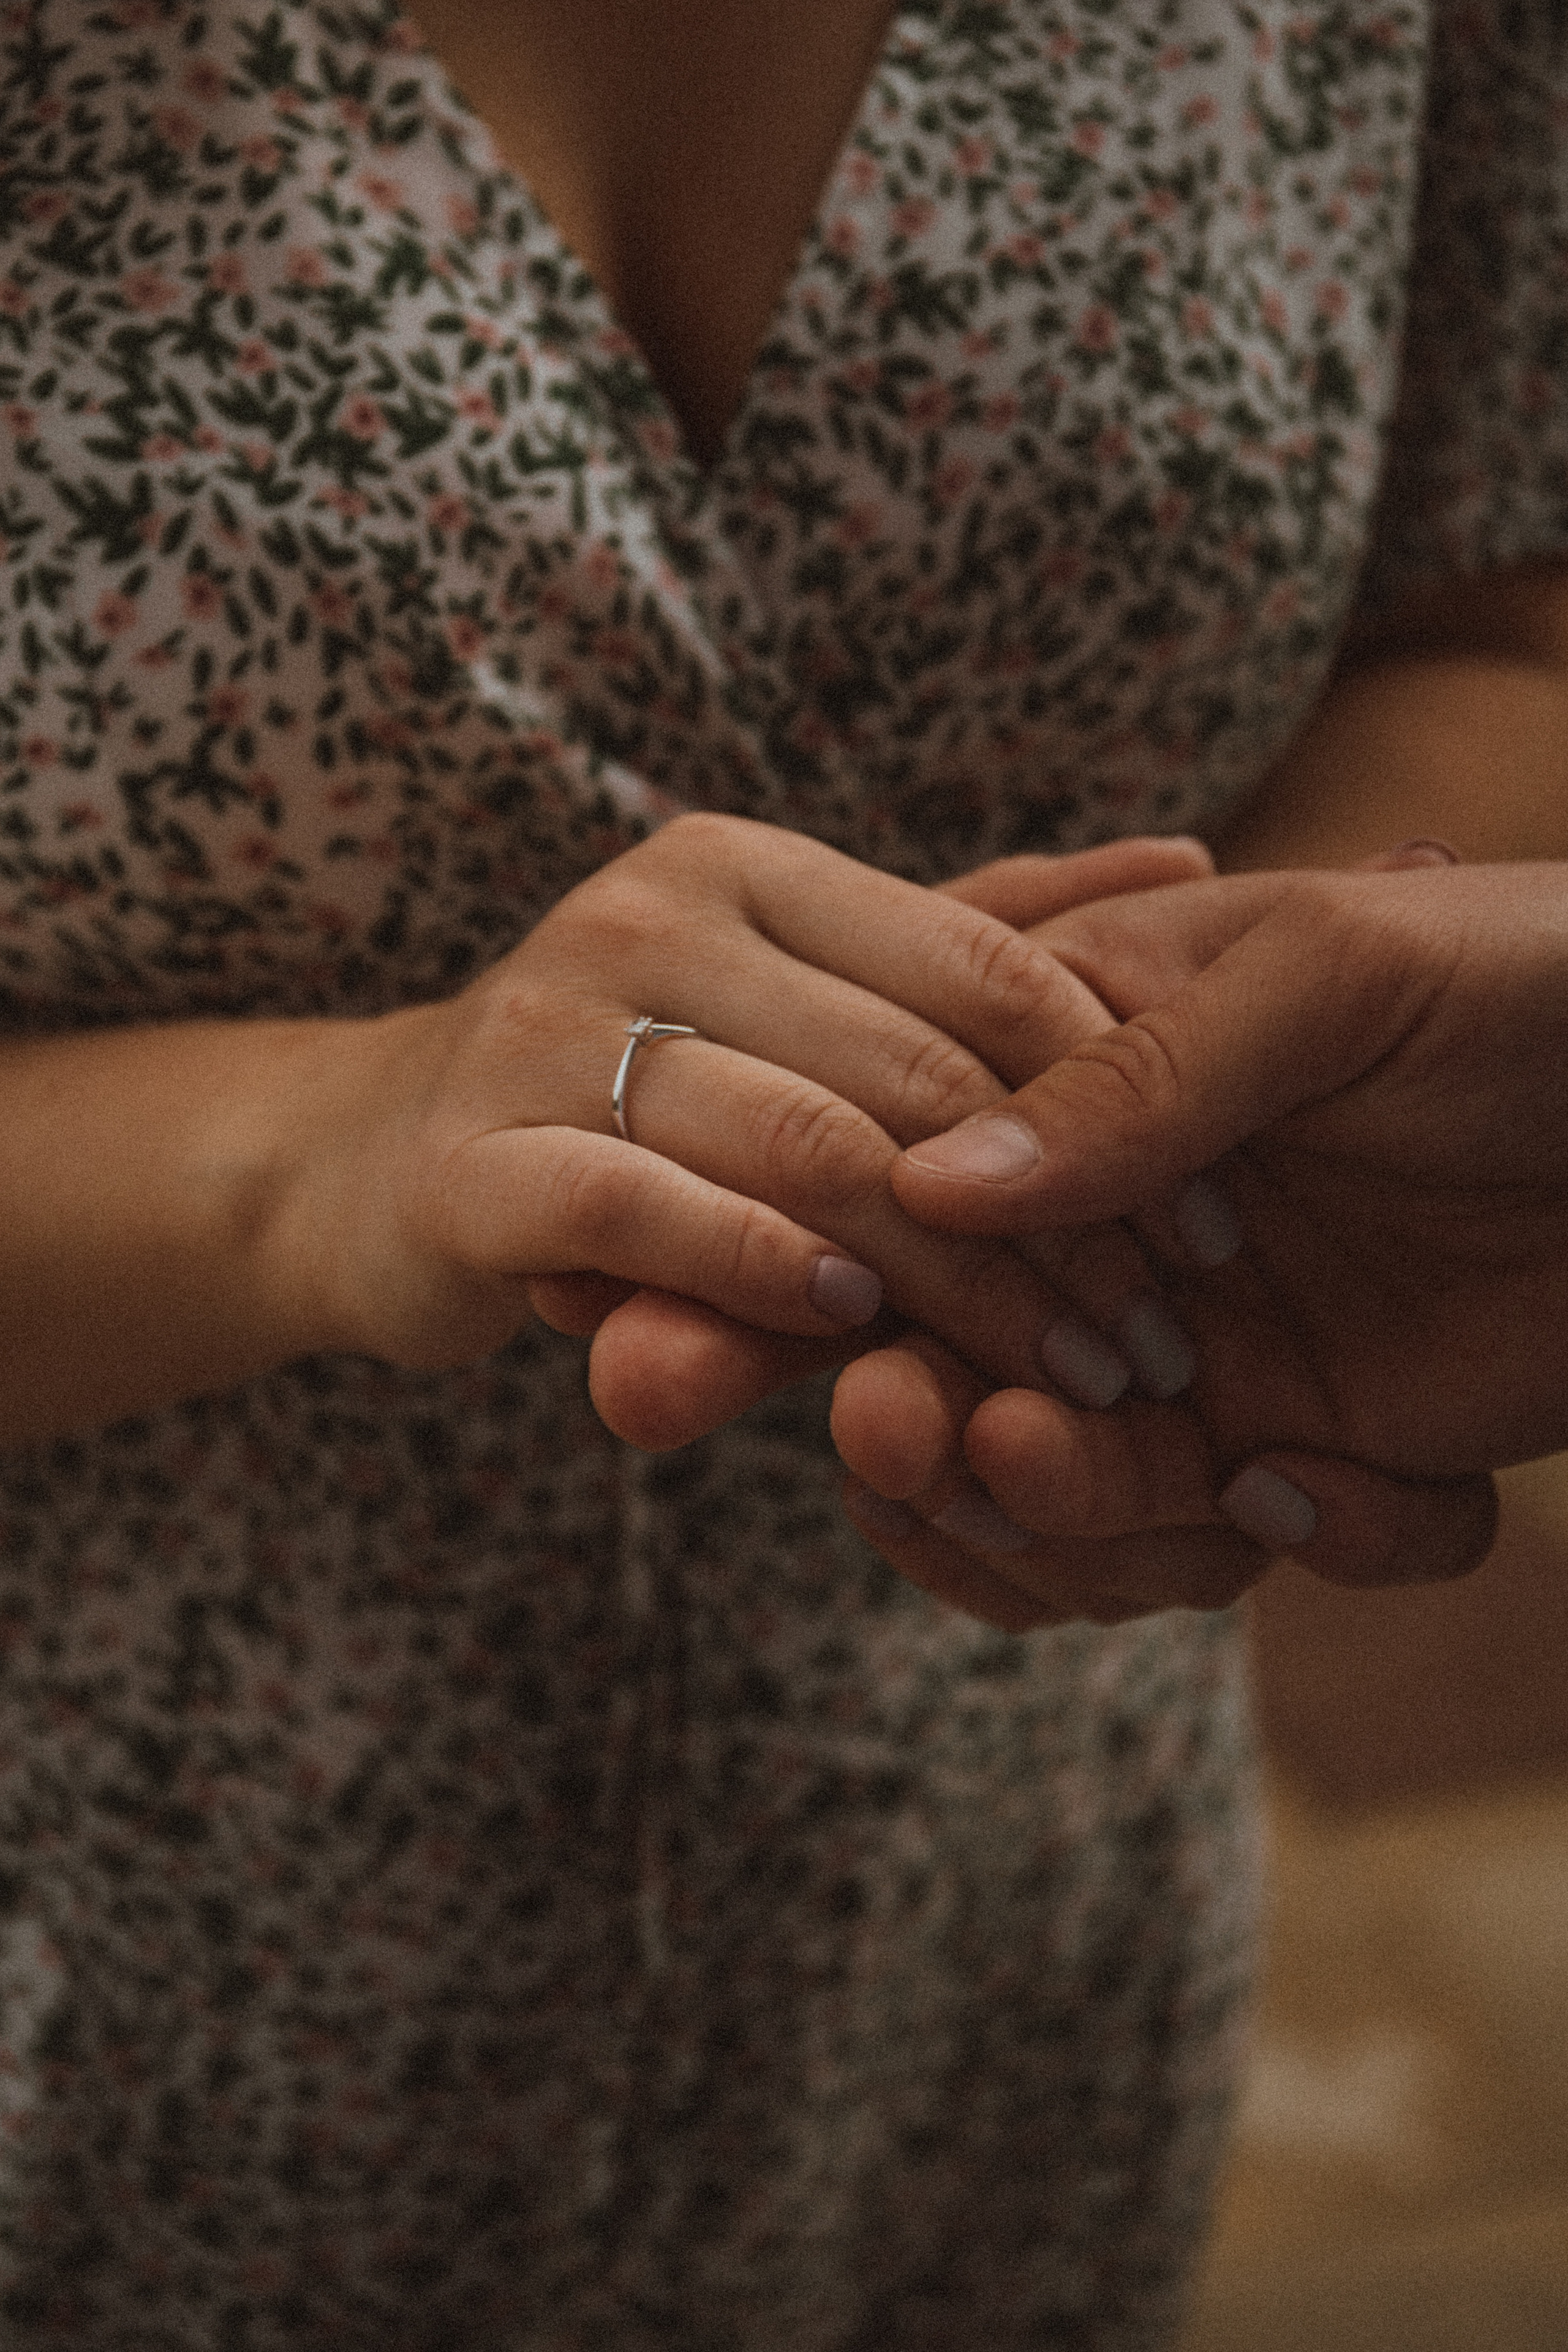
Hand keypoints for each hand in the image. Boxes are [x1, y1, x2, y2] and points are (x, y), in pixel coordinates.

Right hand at [279, 817, 1210, 1431]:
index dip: (1123, 1099)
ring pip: (806, 1150)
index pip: (987, 970)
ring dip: (959, 1284)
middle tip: (1160, 1343)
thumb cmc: (627, 1087)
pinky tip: (857, 1331)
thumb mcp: (801, 994)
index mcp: (751, 869)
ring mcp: (549, 1032)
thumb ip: (977, 936)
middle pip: (917, 1077)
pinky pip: (646, 1213)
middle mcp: (651, 918)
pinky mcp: (471, 1163)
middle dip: (1067, 1226)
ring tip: (1067, 1379)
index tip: (1218, 1226)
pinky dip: (765, 1271)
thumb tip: (1190, 853)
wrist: (368, 1162)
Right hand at [853, 860, 1566, 1614]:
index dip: (873, 1289)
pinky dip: (1319, 1541)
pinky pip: (1275, 1539)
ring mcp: (1213, 1338)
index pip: (922, 1190)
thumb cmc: (1529, 977)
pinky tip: (1326, 1492)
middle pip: (968, 1363)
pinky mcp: (1323, 1431)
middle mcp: (1124, 1222)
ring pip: (1088, 1487)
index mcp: (1086, 1075)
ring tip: (1181, 1491)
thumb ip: (1136, 1077)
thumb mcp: (1331, 976)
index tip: (868, 1360)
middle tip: (937, 1453)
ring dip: (1095, 1520)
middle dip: (944, 1434)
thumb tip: (928, 1181)